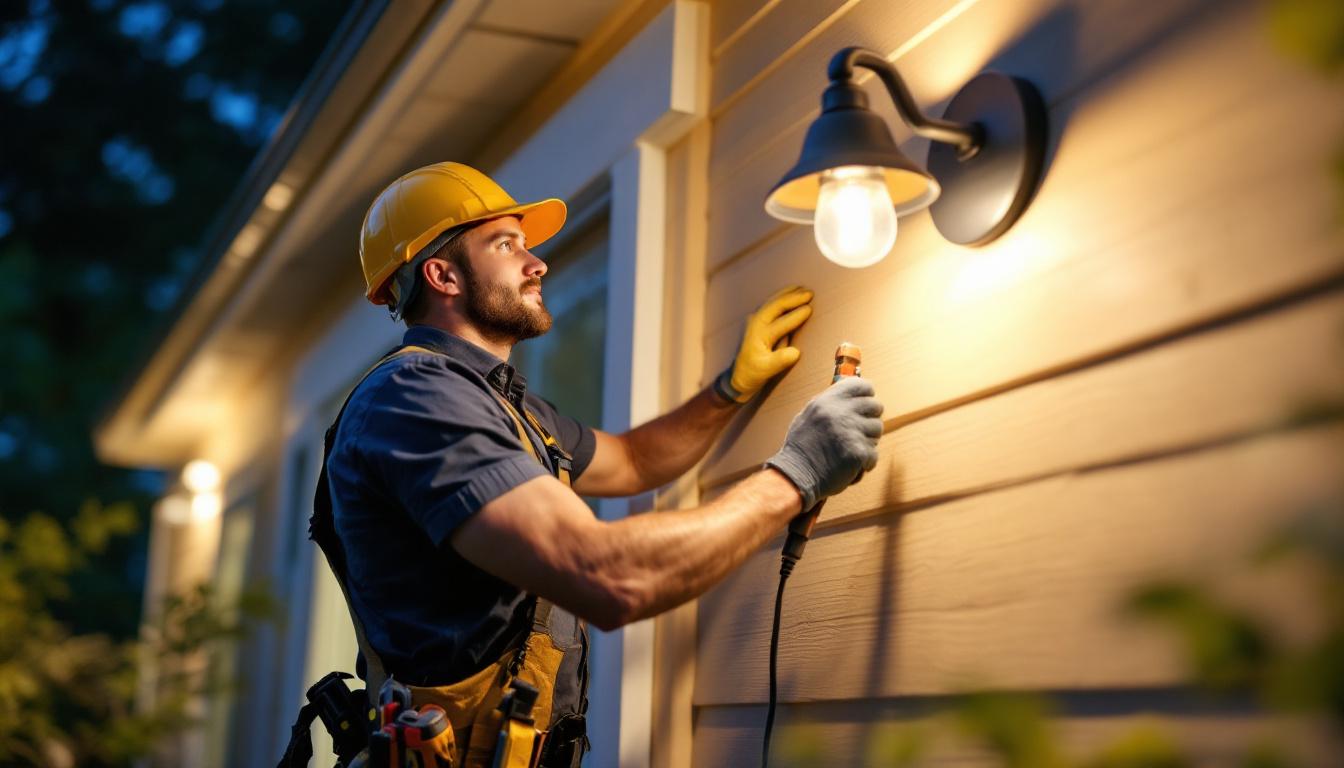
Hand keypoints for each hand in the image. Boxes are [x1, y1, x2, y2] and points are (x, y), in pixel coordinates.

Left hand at [714, 286, 813, 403]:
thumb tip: (796, 352)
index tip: (810, 309)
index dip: (796, 315)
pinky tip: (790, 293)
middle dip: (793, 298)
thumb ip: (780, 361)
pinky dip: (782, 297)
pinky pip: (771, 305)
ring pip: (773, 302)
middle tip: (810, 293)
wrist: (738, 376)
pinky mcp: (757, 321)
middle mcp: (755, 323)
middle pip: (776, 305)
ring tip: (803, 288)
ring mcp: (754, 320)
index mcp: (758, 334)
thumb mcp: (766, 371)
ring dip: (788, 294)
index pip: (781, 322)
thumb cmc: (753, 373)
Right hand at [764, 377, 882, 510]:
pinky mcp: (859, 452)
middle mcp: (840, 412)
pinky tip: (850, 465)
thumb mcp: (808, 415)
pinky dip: (865, 462)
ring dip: (868, 441)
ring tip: (850, 449)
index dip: (867, 395)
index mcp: (827, 401)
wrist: (796, 476)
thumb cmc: (802, 448)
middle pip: (875, 406)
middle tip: (859, 431)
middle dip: (870, 419)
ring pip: (877, 430)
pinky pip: (874, 454)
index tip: (864, 403)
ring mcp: (851, 432)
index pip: (861, 385)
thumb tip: (851, 395)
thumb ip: (829, 403)